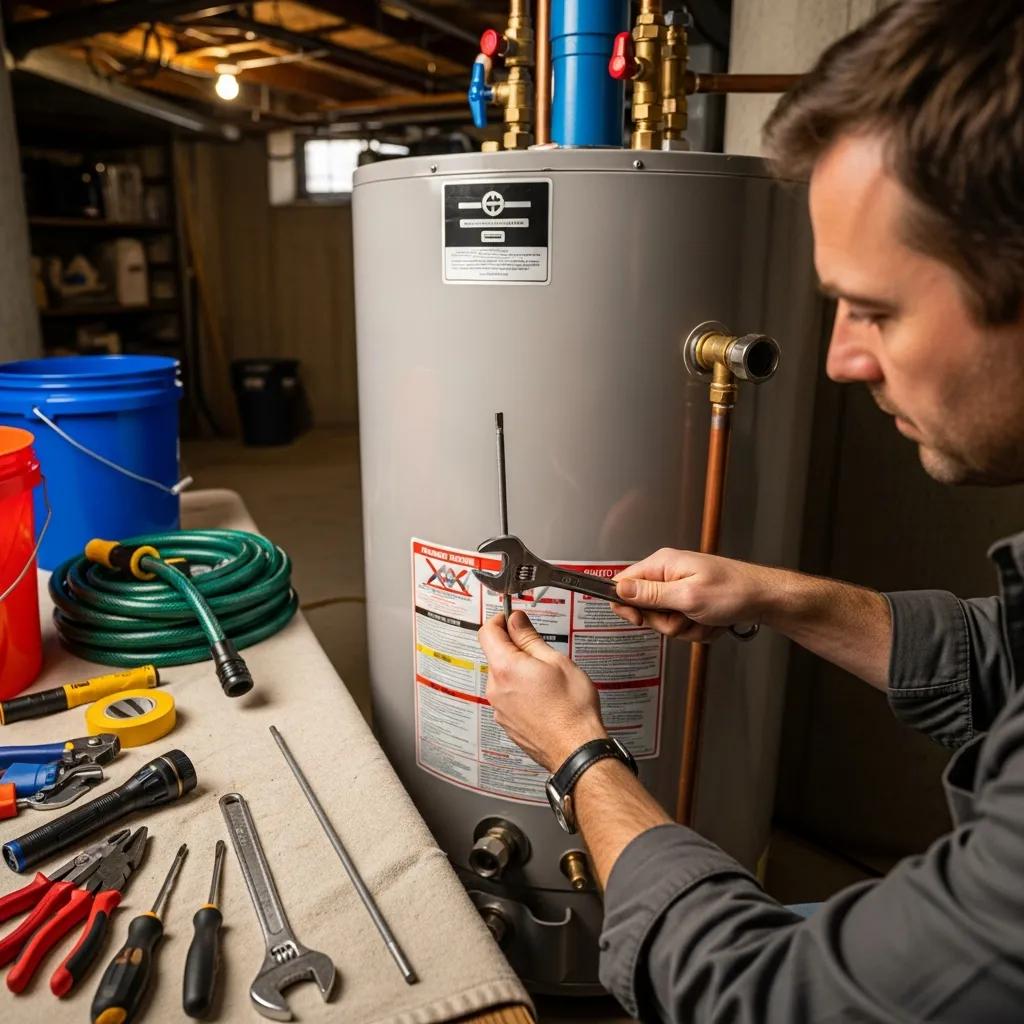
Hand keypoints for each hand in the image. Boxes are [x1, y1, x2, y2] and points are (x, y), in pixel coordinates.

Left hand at [477, 610, 607, 771]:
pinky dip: (520, 690)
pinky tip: (542, 696)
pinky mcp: (506, 722)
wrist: (576, 749)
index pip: (487, 631)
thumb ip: (529, 637)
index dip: (500, 620)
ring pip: (502, 676)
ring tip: (546, 679)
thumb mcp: (556, 661)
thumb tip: (515, 620)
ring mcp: (499, 708)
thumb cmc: (572, 708)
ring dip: (518, 670)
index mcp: (505, 668)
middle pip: (495, 654)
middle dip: (514, 647)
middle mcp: (495, 688)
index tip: (514, 619)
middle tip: (540, 651)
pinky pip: (507, 696)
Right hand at [612, 548, 775, 638]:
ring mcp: (681, 589)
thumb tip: (619, 588)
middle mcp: (669, 575)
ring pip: (666, 621)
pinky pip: (683, 625)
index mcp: (663, 565)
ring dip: (686, 628)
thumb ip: (650, 594)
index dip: (626, 605)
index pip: (623, 583)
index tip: (639, 620)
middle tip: (686, 616)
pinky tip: (713, 621)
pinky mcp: (692, 602)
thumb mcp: (687, 596)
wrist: (766, 599)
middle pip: (645, 608)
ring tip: (706, 618)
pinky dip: (698, 629)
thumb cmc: (734, 591)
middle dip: (667, 622)